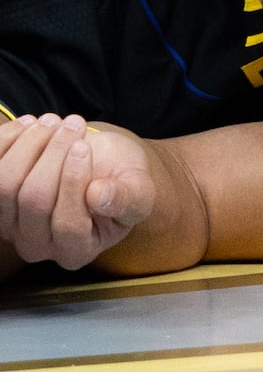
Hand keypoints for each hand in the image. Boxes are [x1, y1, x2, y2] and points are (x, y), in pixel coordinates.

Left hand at [0, 114, 154, 270]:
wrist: (99, 166)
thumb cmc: (122, 180)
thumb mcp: (140, 190)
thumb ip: (128, 198)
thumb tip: (99, 195)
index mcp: (77, 250)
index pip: (67, 224)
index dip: (73, 182)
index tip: (83, 146)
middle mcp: (38, 245)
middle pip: (33, 200)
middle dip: (54, 154)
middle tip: (74, 123)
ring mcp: (9, 225)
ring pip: (6, 184)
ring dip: (31, 144)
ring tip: (55, 120)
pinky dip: (9, 140)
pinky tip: (32, 124)